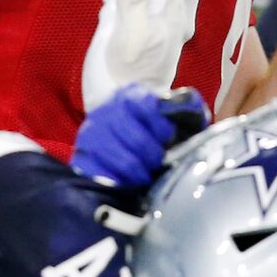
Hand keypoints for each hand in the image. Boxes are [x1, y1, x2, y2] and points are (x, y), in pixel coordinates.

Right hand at [71, 86, 210, 189]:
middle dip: (150, 152)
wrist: (117, 147)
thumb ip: (186, 110)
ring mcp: (91, 132)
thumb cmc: (149, 133)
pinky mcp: (82, 155)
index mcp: (130, 95)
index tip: (168, 138)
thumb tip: (194, 105)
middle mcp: (106, 110)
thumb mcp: (168, 118)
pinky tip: (130, 181)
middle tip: (158, 162)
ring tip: (146, 174)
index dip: (159, 125)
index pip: (144, 105)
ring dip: (138, 169)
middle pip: (132, 134)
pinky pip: (103, 171)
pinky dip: (121, 179)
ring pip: (119, 156)